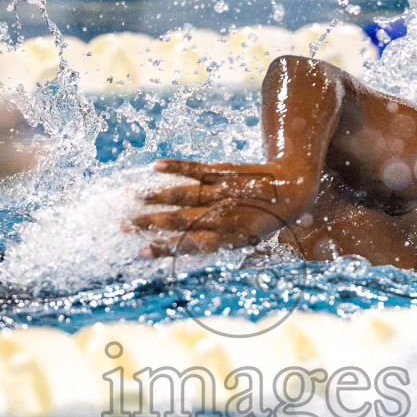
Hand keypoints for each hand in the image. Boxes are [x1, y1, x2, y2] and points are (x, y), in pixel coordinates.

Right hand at [127, 159, 299, 256]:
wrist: (293, 189)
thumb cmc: (265, 219)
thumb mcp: (245, 239)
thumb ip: (217, 243)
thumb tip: (187, 250)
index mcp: (225, 237)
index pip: (187, 244)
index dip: (162, 248)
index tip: (139, 251)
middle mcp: (221, 216)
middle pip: (179, 220)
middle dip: (149, 223)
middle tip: (124, 224)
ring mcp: (221, 192)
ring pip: (183, 195)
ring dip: (155, 196)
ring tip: (132, 196)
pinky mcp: (223, 171)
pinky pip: (196, 169)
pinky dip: (175, 166)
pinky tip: (156, 166)